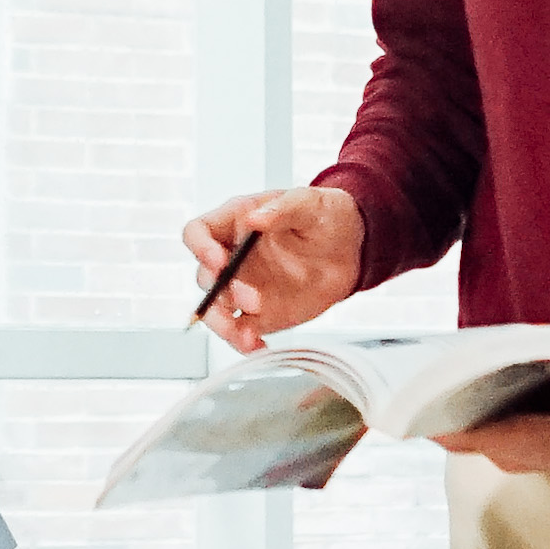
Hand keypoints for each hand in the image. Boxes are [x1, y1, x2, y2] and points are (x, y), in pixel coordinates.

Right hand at [182, 188, 363, 352]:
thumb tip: (255, 218)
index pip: (197, 233)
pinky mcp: (257, 314)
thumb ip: (283, 207)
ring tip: (247, 335)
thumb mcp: (309, 203)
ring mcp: (242, 287)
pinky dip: (243, 342)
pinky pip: (239, 331)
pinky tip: (258, 346)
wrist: (352, 250)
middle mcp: (231, 256)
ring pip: (215, 310)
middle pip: (205, 277)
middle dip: (222, 292)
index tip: (219, 261)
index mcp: (234, 222)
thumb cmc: (325, 217)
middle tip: (253, 300)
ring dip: (224, 325)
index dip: (200, 247)